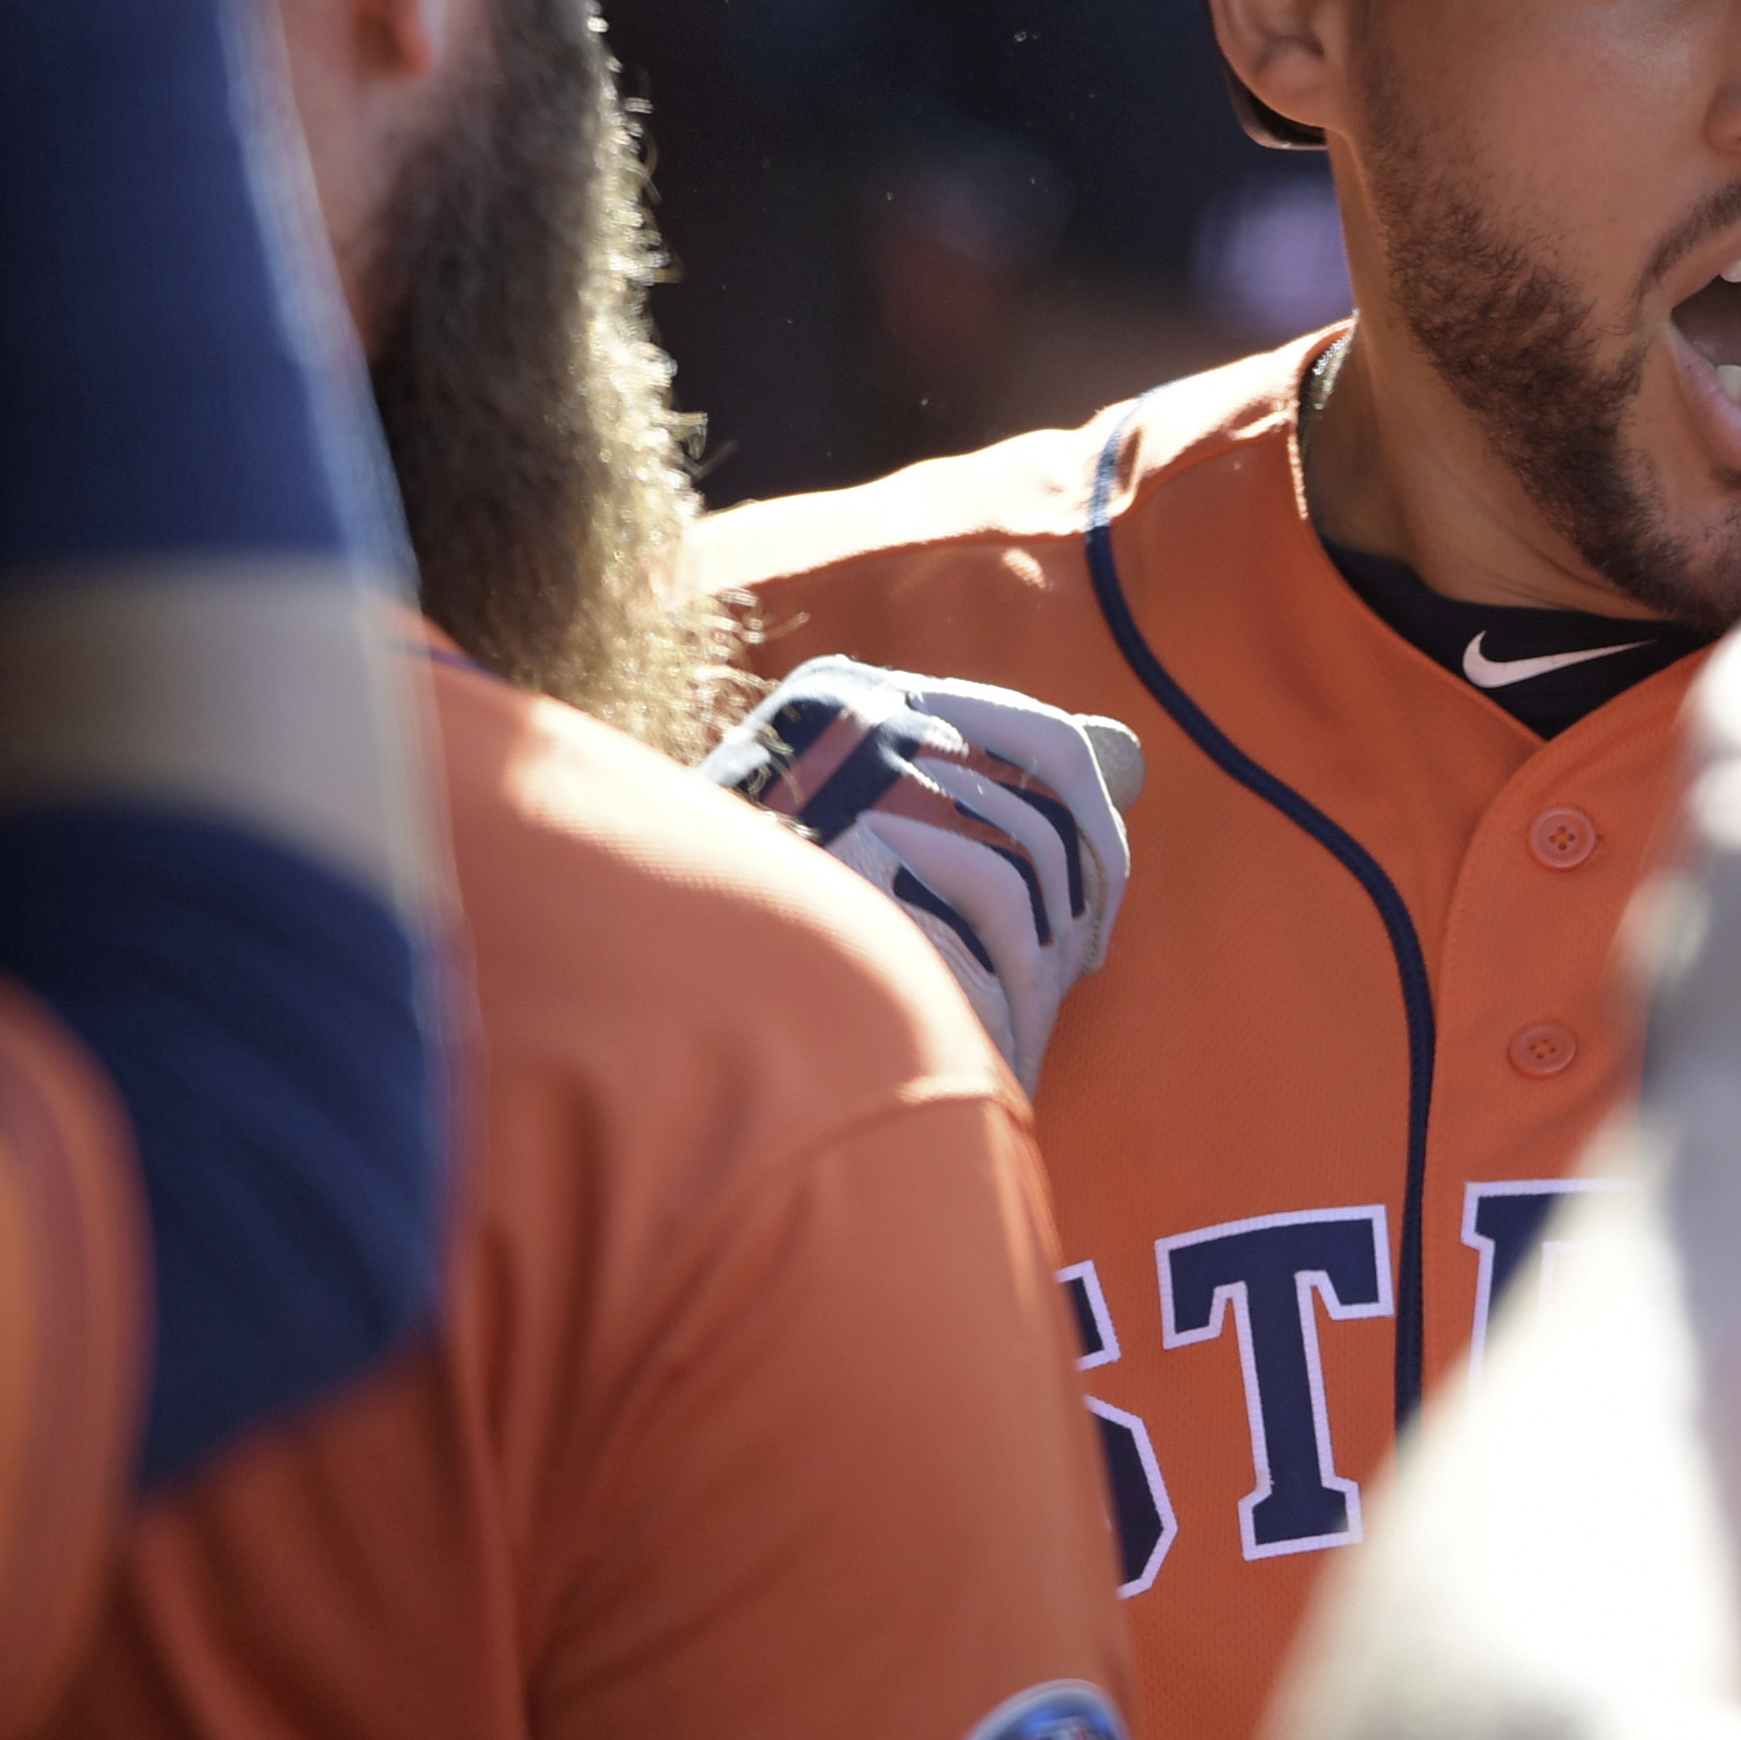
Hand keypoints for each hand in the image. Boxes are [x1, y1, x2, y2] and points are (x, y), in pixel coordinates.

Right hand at [705, 660, 1146, 1091]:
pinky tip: (983, 1045)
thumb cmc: (725, 916)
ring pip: (1018, 881)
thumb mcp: (843, 820)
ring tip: (1005, 1036)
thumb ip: (977, 779)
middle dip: (1070, 915)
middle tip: (1058, 979)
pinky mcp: (840, 853)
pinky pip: (981, 926)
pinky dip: (1000, 998)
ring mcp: (846, 779)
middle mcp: (858, 714)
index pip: (1050, 743)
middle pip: (1047, 823)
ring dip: (1026, 976)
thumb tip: (1130, 756)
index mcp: (853, 694)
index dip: (1096, 835)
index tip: (1093, 909)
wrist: (610, 976)